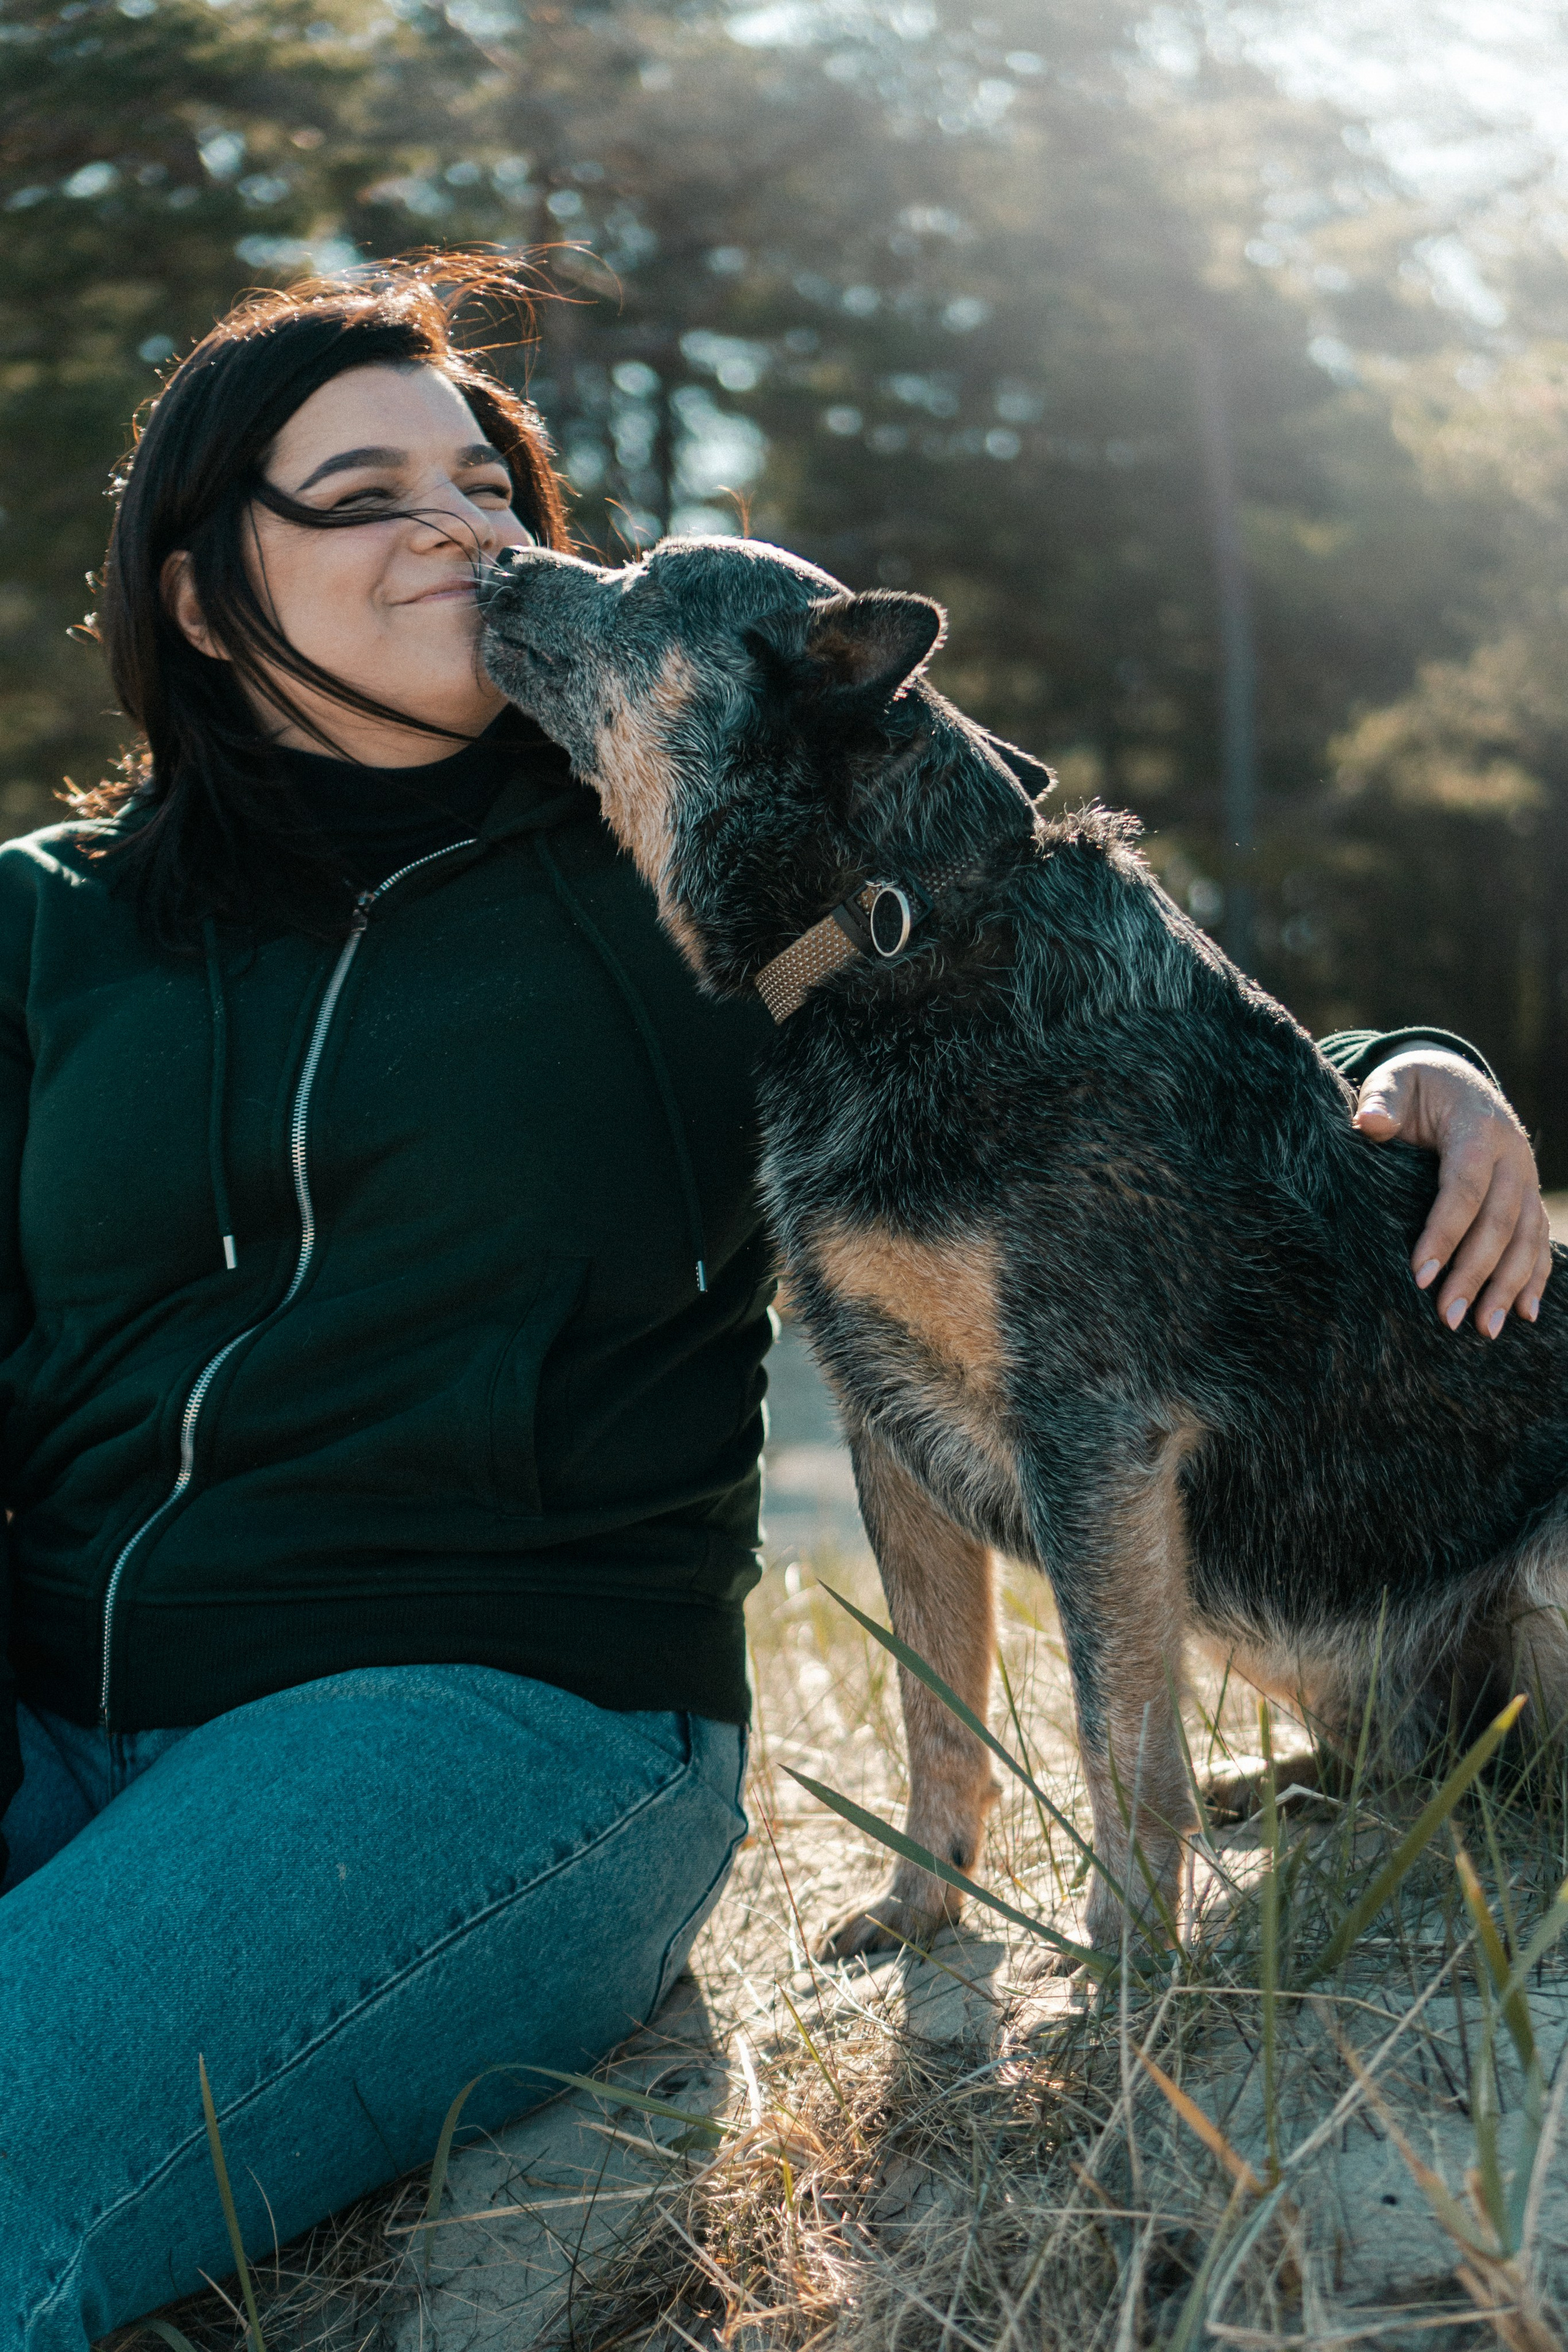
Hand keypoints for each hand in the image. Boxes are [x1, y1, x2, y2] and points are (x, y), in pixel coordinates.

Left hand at [1353, 1049, 1550, 1336]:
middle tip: (1448, 1319)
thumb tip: (1370, 1122)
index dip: (1444, 1232)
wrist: (1456, 1078)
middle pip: (1499, 1222)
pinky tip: (1524, 1314)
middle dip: (1475, 1273)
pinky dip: (1534, 1277)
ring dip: (1508, 1286)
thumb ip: (1382, 1100)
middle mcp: (1512, 1155)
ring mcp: (1526, 1177)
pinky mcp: (1528, 1195)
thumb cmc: (1416, 1087)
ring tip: (1485, 1330)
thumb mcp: (1395, 1081)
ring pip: (1526, 1238)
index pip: (1463, 1187)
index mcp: (1478, 1128)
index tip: (1420, 1274)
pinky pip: (1538, 1239)